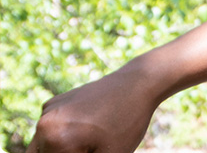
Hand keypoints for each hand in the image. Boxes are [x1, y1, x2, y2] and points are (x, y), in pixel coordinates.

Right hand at [27, 68, 159, 152]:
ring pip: (44, 145)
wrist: (137, 84)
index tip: (94, 148)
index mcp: (54, 138)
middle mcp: (44, 123)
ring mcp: (47, 111)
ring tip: (91, 139)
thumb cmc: (127, 123)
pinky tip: (87, 129)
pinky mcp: (53, 103)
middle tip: (91, 146)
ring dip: (59, 148)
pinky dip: (60, 135)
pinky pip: (49, 129)